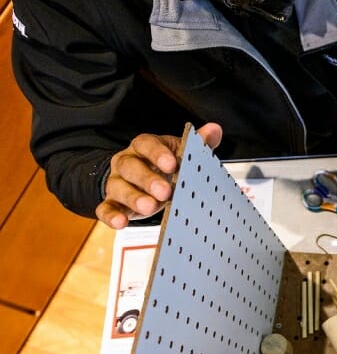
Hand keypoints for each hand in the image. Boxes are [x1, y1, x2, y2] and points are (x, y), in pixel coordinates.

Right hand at [96, 122, 222, 228]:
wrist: (146, 182)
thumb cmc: (166, 166)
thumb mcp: (182, 153)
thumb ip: (199, 143)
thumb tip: (214, 130)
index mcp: (144, 146)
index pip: (147, 144)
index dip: (158, 154)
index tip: (172, 165)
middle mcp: (127, 162)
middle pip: (131, 167)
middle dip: (147, 180)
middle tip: (165, 192)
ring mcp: (117, 183)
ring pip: (118, 187)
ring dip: (133, 198)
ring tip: (149, 207)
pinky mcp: (112, 202)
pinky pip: (105, 209)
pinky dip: (112, 216)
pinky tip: (122, 223)